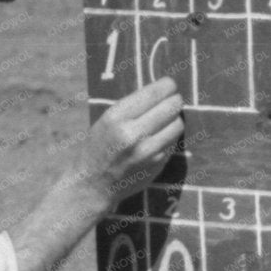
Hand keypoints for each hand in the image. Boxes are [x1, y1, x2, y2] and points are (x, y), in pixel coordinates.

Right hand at [73, 76, 183, 205]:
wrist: (93, 186)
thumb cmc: (99, 148)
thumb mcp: (107, 121)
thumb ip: (132, 107)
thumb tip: (162, 90)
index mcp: (116, 117)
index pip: (153, 93)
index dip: (167, 85)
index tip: (169, 84)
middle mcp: (133, 134)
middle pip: (171, 107)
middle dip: (175, 100)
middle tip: (173, 99)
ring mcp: (148, 151)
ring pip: (177, 124)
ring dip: (175, 118)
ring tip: (167, 118)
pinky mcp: (158, 164)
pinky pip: (174, 141)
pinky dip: (170, 136)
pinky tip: (161, 136)